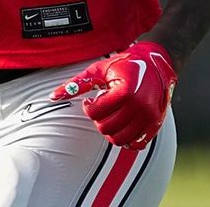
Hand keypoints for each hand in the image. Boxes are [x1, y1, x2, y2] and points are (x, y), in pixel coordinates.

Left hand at [49, 41, 176, 149]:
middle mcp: (139, 108)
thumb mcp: (100, 70)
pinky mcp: (154, 126)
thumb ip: (77, 84)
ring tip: (111, 115)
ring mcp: (149, 119)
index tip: (93, 99)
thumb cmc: (125, 65)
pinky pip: (134, 144)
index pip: (95, 113)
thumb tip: (53, 97)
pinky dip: (125, 137)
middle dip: (99, 119)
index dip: (89, 106)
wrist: (157, 64)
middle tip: (102, 107)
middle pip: (105, 128)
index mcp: (125, 92)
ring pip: (119, 140)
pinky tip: (123, 122)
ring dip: (110, 130)